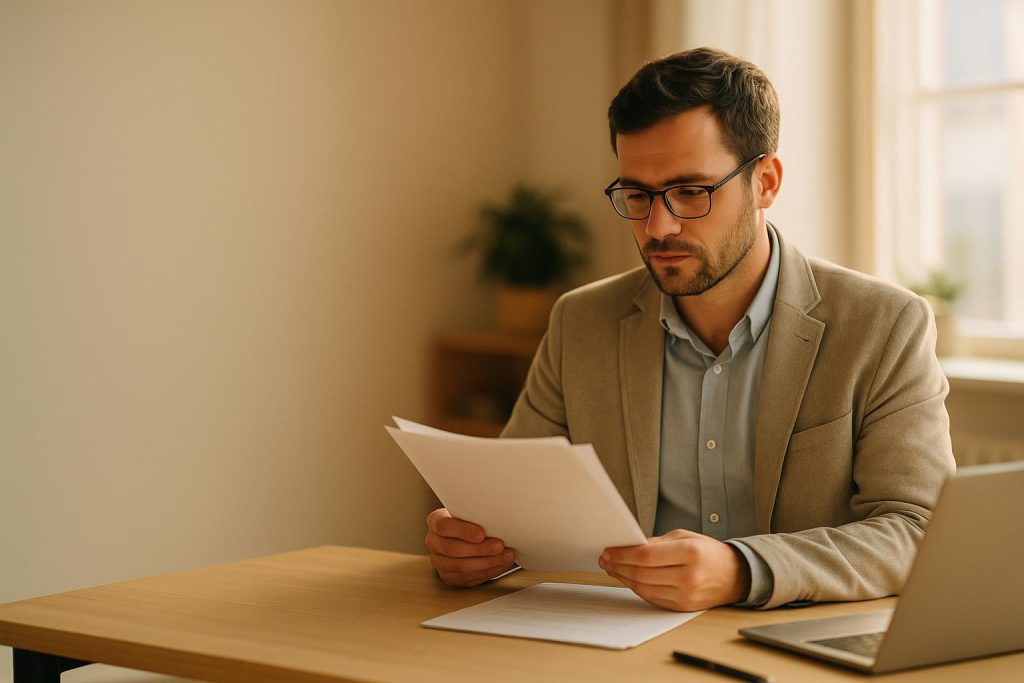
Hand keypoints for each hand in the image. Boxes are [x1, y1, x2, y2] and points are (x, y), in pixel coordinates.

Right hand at [424, 508, 515, 586]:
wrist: (466, 535)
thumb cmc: (471, 521)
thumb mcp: (472, 513)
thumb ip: (478, 515)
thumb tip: (498, 521)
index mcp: (436, 521)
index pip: (444, 526)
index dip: (463, 531)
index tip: (482, 533)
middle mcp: (433, 541)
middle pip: (452, 549)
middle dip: (480, 549)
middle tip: (499, 546)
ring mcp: (438, 561)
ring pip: (461, 566)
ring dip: (487, 562)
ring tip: (506, 556)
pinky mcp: (448, 576)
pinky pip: (468, 577)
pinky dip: (488, 571)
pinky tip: (500, 564)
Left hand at [598, 529, 751, 611]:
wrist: (735, 576)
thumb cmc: (709, 553)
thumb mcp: (685, 537)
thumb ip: (657, 542)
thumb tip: (629, 546)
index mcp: (690, 553)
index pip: (646, 555)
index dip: (623, 554)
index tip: (609, 550)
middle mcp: (688, 577)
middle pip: (642, 573)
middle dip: (618, 566)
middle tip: (605, 559)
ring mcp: (685, 595)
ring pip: (643, 588)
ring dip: (623, 578)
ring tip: (612, 568)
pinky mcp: (682, 608)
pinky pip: (651, 598)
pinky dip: (636, 588)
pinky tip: (628, 579)